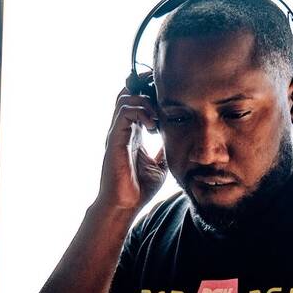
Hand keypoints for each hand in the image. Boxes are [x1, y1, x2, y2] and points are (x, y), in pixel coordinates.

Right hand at [97, 89, 167, 210]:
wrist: (126, 205)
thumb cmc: (139, 188)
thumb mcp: (160, 165)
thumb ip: (164, 150)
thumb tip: (178, 141)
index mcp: (133, 133)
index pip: (136, 102)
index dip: (150, 94)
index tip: (168, 100)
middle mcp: (123, 130)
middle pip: (127, 93)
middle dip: (144, 88)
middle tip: (163, 97)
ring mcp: (117, 133)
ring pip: (124, 98)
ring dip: (144, 101)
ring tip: (157, 117)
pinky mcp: (114, 139)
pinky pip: (124, 113)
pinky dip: (140, 113)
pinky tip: (153, 127)